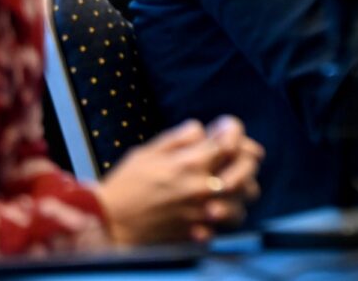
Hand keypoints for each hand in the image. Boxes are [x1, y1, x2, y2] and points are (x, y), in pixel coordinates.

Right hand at [96, 117, 262, 245]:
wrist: (109, 224)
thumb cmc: (125, 185)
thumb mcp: (149, 150)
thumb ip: (181, 137)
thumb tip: (202, 129)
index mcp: (190, 162)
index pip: (230, 139)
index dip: (232, 128)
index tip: (227, 127)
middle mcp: (202, 187)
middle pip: (248, 166)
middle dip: (247, 154)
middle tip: (238, 152)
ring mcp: (203, 211)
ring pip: (245, 197)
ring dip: (243, 186)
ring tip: (231, 181)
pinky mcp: (199, 231)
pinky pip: (228, 222)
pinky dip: (227, 213)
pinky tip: (216, 206)